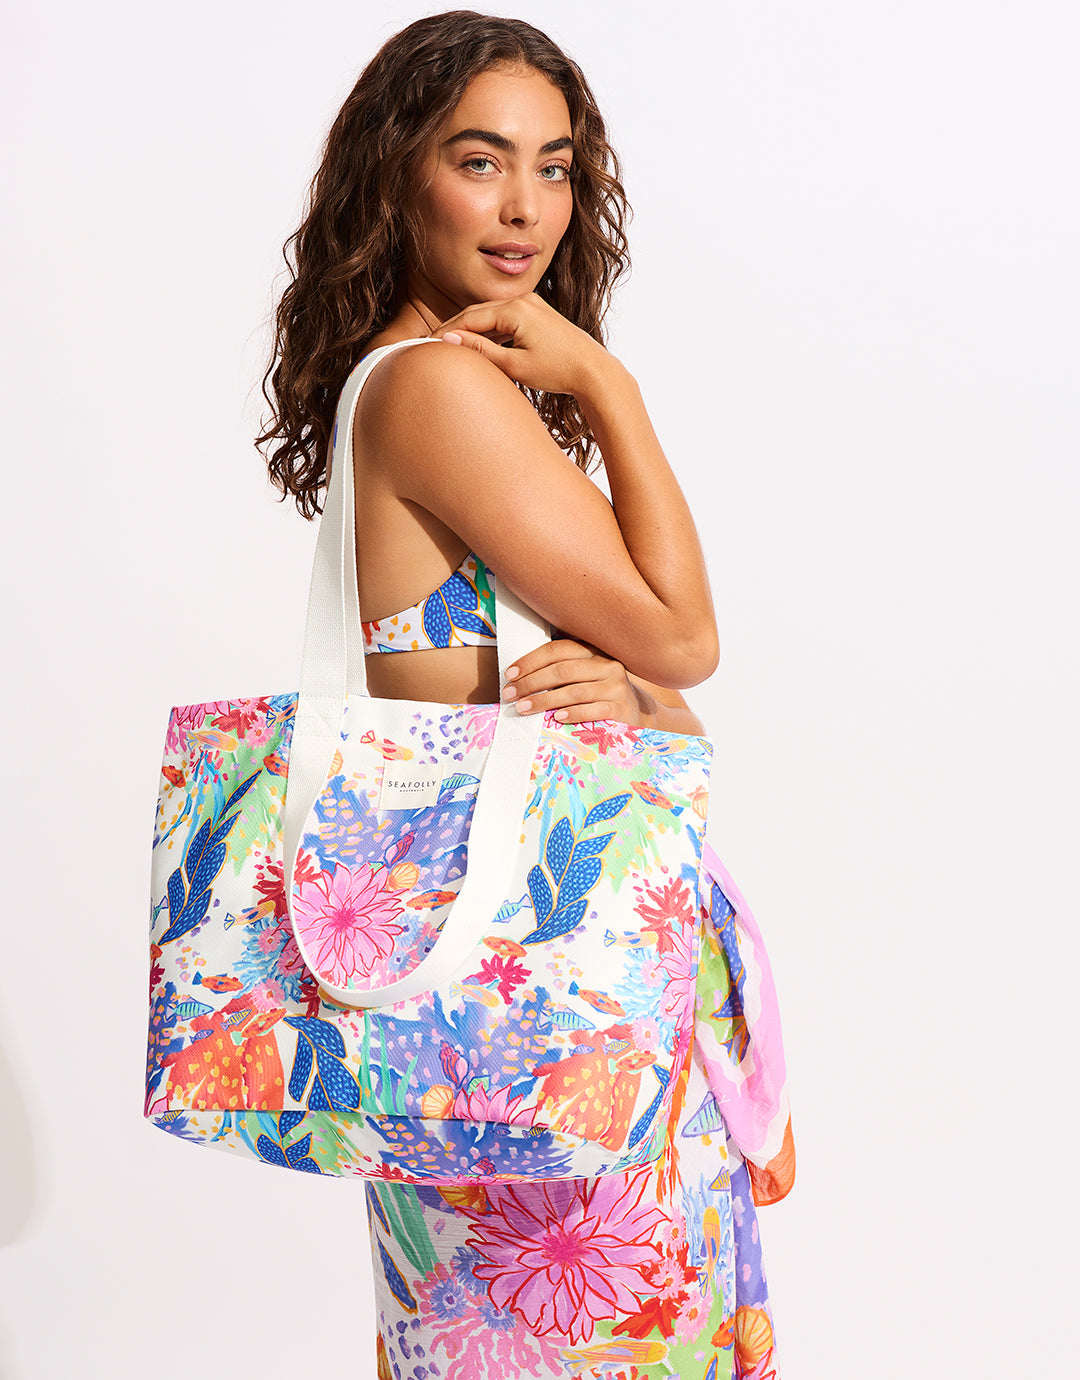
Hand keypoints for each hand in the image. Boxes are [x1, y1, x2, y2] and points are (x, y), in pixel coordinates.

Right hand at [434, 292, 614, 396]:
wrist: (593, 371)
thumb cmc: (558, 370)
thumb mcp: (515, 365)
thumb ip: (482, 351)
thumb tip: (450, 340)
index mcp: (516, 309)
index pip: (469, 318)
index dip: (447, 332)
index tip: (426, 344)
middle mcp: (523, 300)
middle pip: (478, 312)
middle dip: (455, 328)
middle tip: (432, 345)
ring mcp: (532, 305)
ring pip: (491, 315)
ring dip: (471, 329)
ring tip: (452, 347)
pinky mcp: (537, 314)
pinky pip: (505, 318)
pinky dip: (490, 331)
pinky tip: (480, 345)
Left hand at [499, 638, 648, 726]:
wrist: (635, 713)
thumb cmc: (597, 693)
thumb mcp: (583, 675)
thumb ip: (559, 670)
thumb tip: (517, 677)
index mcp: (594, 651)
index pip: (558, 650)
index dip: (531, 661)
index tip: (509, 673)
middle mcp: (607, 665)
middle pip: (563, 670)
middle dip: (531, 682)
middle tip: (510, 694)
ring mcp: (616, 686)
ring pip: (574, 691)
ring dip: (545, 700)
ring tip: (524, 707)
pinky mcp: (621, 708)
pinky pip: (593, 710)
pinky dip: (573, 713)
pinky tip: (557, 717)